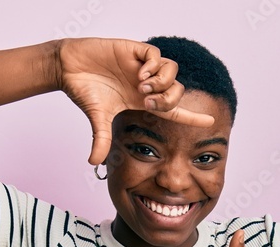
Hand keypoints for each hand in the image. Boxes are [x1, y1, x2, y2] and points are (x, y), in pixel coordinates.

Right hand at [55, 38, 214, 164]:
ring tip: (142, 86)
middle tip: (147, 101)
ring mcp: (143, 67)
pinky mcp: (135, 51)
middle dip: (168, 99)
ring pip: (172, 72)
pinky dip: (153, 66)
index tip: (211, 122)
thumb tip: (92, 163)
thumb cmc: (84, 90)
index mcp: (142, 101)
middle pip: (177, 92)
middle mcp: (147, 85)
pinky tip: (140, 72)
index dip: (192, 116)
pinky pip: (157, 55)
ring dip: (162, 82)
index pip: (174, 111)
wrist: (69, 68)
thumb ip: (101, 140)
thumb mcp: (97, 118)